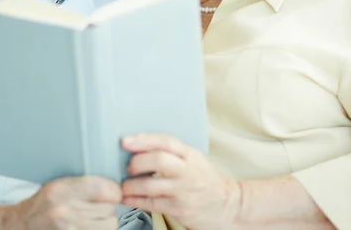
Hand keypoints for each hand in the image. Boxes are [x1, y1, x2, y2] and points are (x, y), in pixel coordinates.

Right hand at [0, 176, 121, 229]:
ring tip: (94, 215)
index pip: (104, 190)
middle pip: (109, 208)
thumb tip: (115, 186)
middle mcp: (65, 211)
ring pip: (109, 224)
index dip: (115, 190)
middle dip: (108, 205)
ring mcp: (69, 229)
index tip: (114, 191)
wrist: (22, 224)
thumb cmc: (43, 202)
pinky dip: (99, 228)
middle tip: (98, 203)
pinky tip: (89, 224)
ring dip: (106, 220)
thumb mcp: (60, 184)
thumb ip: (85, 183)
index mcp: (63, 190)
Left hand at [121, 134, 241, 229]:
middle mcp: (188, 171)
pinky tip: (126, 198)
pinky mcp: (179, 209)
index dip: (144, 140)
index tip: (125, 141)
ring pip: (151, 186)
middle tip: (128, 166)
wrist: (226, 205)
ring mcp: (184, 192)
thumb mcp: (193, 160)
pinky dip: (134, 201)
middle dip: (137, 162)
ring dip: (131, 185)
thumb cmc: (204, 179)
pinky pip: (151, 204)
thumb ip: (172, 153)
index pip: (167, 142)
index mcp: (191, 155)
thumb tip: (138, 146)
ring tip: (124, 186)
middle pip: (159, 160)